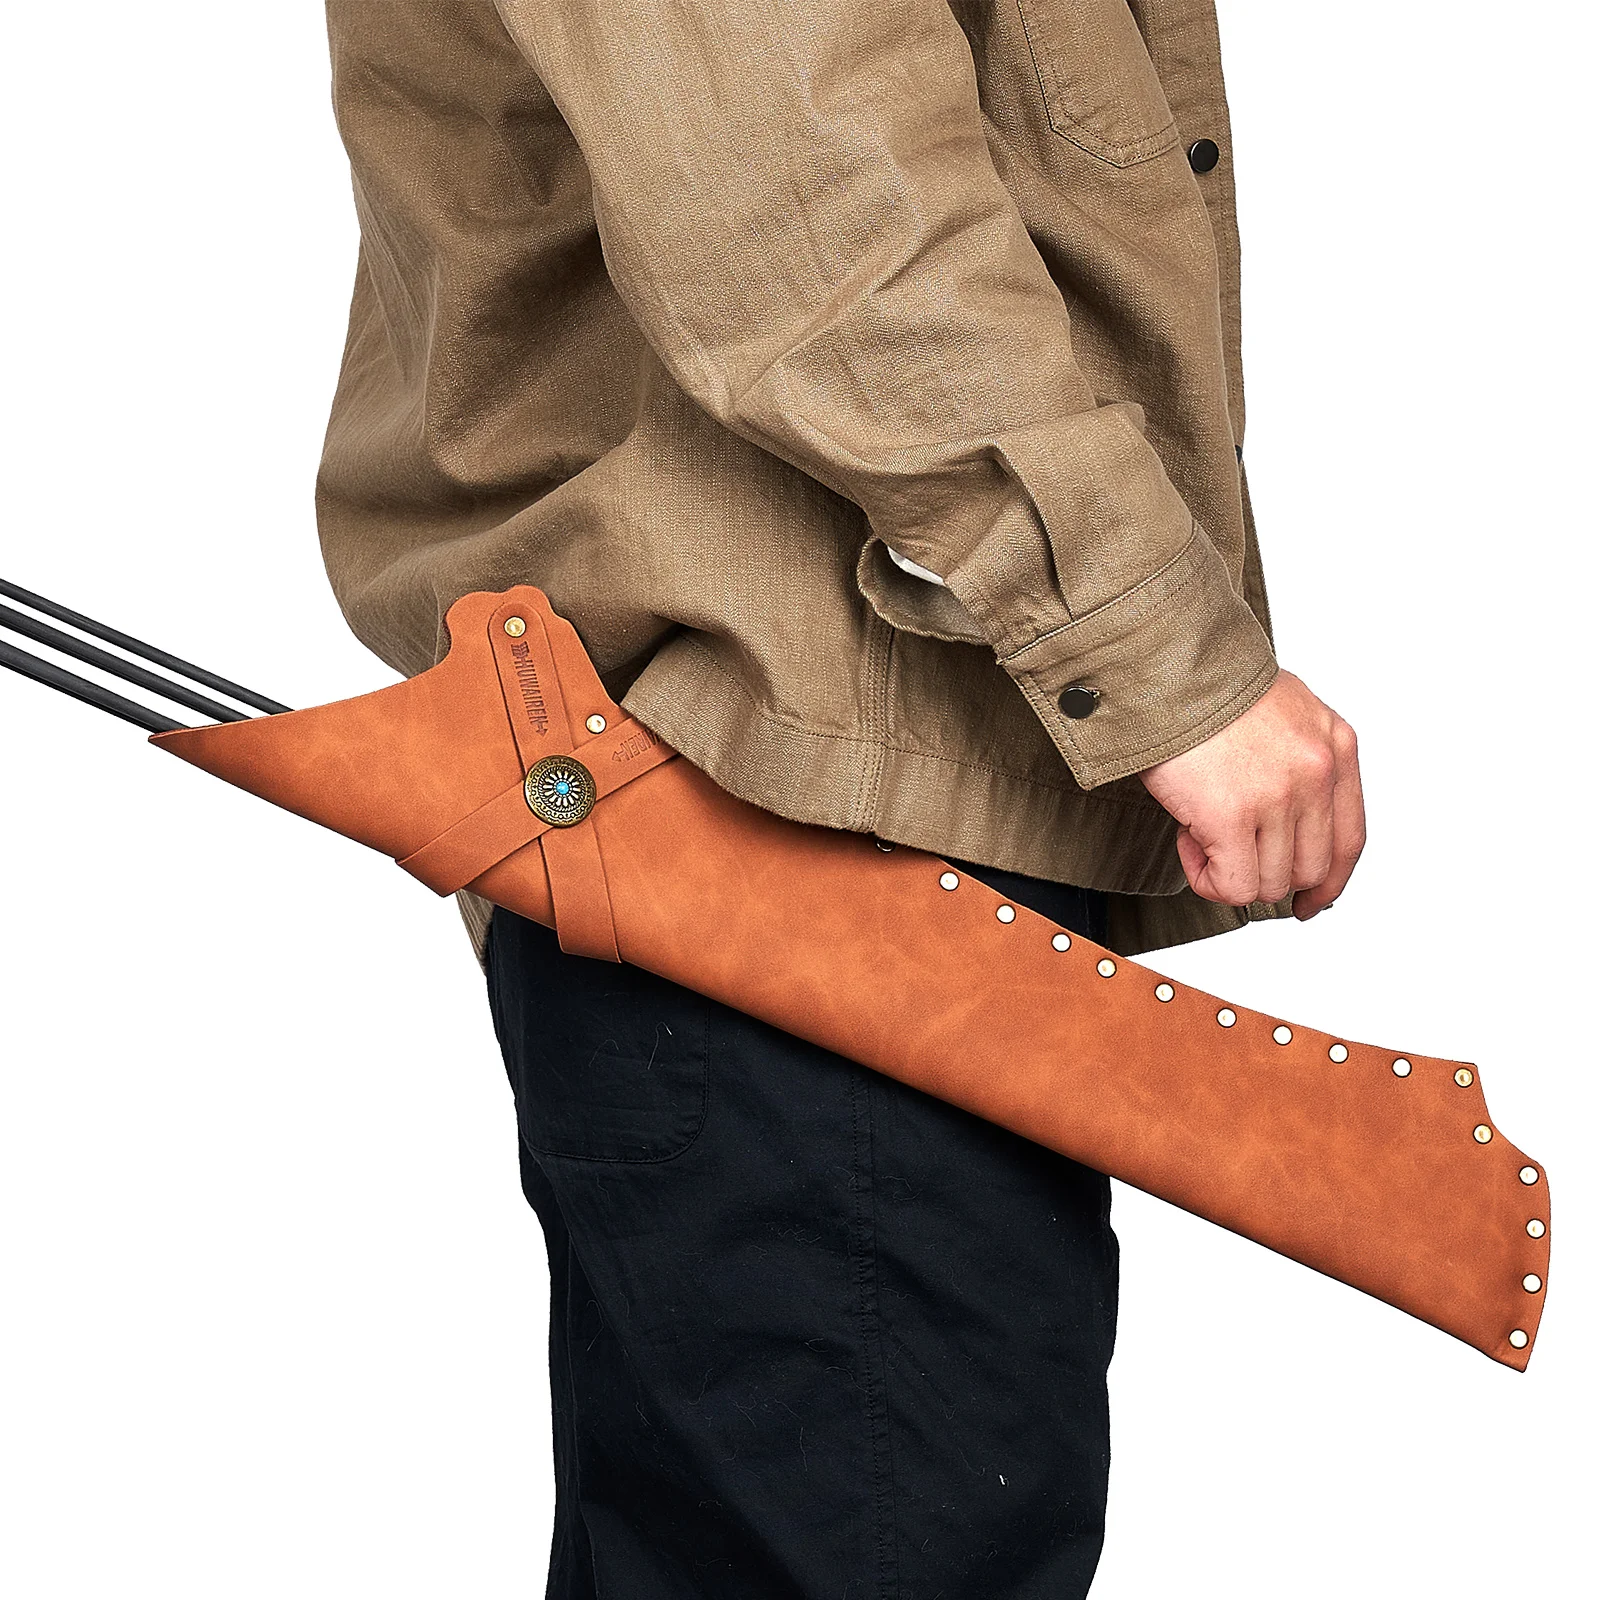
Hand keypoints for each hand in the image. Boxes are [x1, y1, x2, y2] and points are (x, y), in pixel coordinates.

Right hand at [1137, 670, 1363, 919]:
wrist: (1164, 666)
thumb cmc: (1206, 686)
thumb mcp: (1284, 711)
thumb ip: (1300, 760)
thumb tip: (1289, 824)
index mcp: (1335, 745)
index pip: (1350, 839)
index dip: (1329, 882)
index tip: (1309, 902)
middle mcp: (1317, 771)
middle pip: (1310, 870)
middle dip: (1266, 874)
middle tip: (1226, 849)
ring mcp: (1278, 795)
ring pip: (1270, 883)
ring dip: (1229, 871)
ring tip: (1198, 832)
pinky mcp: (1232, 815)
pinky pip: (1233, 886)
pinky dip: (1207, 879)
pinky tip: (1187, 841)